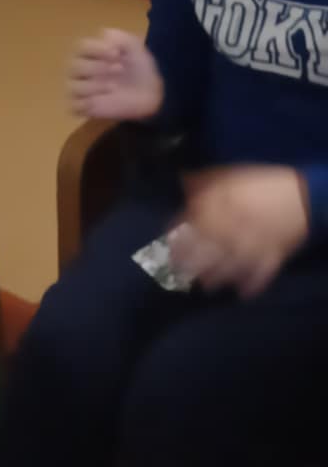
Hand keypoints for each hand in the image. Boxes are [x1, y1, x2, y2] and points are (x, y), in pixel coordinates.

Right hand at [68, 30, 163, 121]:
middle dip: (97, 68)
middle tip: (119, 69)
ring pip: (74, 87)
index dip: (97, 50)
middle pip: (75, 66)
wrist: (151, 90)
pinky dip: (85, 104)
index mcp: (89, 52)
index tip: (117, 54)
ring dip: (94, 87)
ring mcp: (81, 89)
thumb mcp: (133, 45)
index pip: (81, 47)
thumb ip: (118, 37)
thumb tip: (103, 36)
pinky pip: (74, 107)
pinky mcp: (84, 107)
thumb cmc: (138, 66)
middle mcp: (80, 69)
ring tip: (114, 87)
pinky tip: (102, 101)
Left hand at [170, 167, 307, 296]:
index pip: (188, 227)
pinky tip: (241, 292)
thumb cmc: (260, 182)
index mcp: (217, 210)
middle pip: (202, 253)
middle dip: (187, 265)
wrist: (301, 194)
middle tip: (176, 274)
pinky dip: (251, 285)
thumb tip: (182, 182)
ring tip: (205, 285)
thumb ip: (203, 181)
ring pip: (227, 269)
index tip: (164, 247)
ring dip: (215, 279)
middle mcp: (230, 232)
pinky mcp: (272, 258)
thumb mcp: (228, 174)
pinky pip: (259, 276)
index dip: (174, 239)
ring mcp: (251, 248)